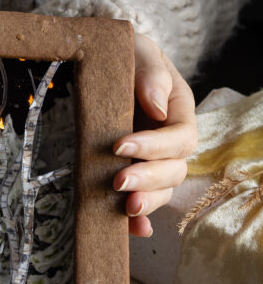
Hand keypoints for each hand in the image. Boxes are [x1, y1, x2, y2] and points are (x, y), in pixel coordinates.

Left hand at [112, 34, 196, 237]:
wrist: (103, 65)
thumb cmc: (125, 56)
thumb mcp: (138, 52)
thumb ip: (151, 74)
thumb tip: (156, 108)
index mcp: (178, 111)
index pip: (180, 138)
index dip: (154, 146)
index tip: (120, 145)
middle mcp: (170, 142)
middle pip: (174, 170)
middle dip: (149, 179)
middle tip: (119, 181)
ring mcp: (153, 161)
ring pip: (162, 191)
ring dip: (148, 203)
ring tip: (127, 208)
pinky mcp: (133, 175)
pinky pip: (143, 202)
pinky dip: (140, 220)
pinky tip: (133, 230)